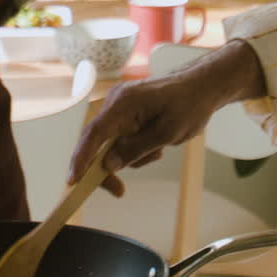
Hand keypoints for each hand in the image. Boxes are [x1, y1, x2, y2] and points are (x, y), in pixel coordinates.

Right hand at [67, 39, 266, 194]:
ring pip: (112, 141)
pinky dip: (135, 146)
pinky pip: (121, 134)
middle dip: (108, 166)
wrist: (203, 85)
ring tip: (159, 150)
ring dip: (132, 154)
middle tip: (119, 191)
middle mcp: (115, 102)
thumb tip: (107, 164)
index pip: (94, 134)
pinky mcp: (127, 109)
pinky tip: (156, 145)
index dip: (81, 158)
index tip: (72, 181)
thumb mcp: (167, 133)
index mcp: (123, 104)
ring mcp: (120, 104)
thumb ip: (135, 149)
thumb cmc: (190, 105)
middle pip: (97, 140)